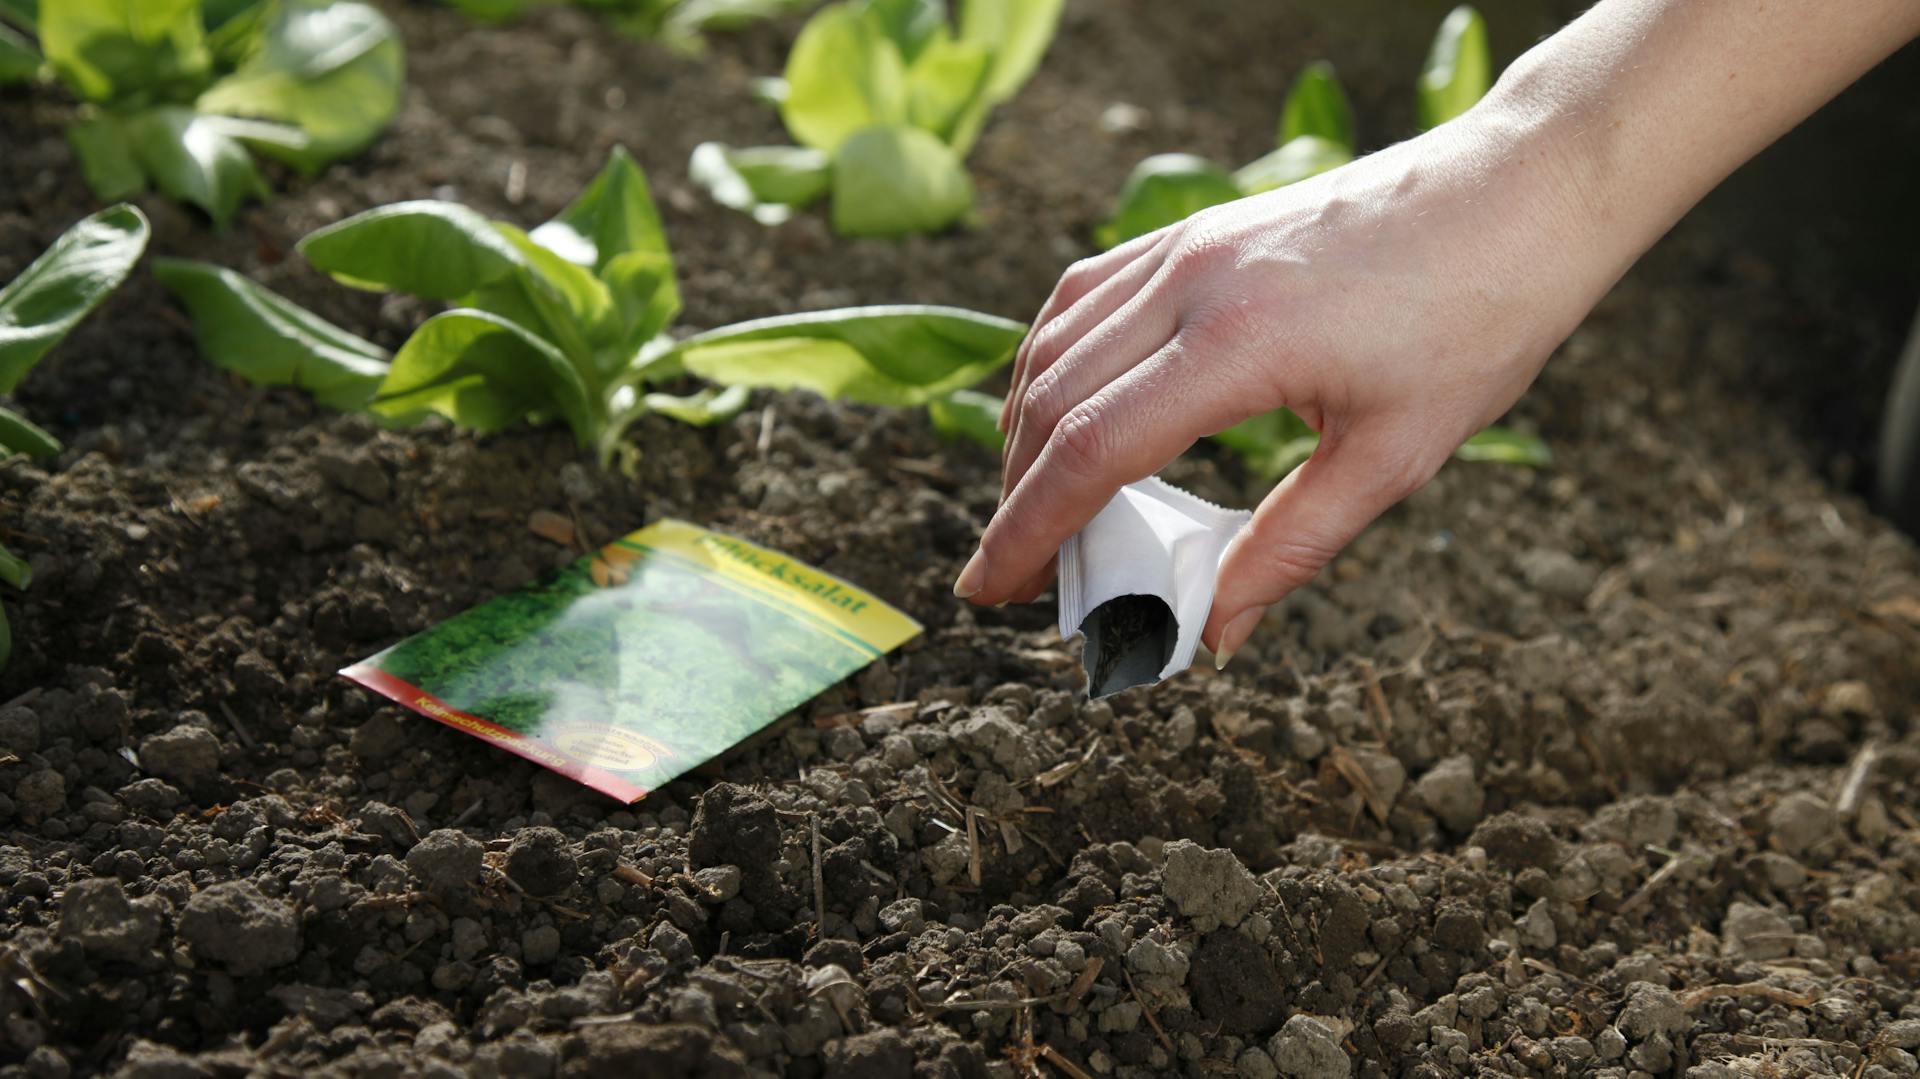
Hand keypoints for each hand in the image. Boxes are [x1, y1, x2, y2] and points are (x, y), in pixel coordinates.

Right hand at [955, 106, 1622, 663]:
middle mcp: (1190, 282)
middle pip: (1053, 400)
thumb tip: (1216, 630)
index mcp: (1237, 343)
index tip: (988, 589)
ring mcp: (1187, 245)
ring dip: (1027, 431)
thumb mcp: (1397, 455)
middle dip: (1016, 497)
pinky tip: (1062, 404)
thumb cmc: (1481, 316)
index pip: (1090, 450)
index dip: (1028, 530)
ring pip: (1057, 342)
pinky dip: (1056, 360)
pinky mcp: (1199, 230)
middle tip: (1014, 576)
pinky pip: (1088, 294)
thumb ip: (1293, 545)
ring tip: (1033, 506)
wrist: (1526, 190)